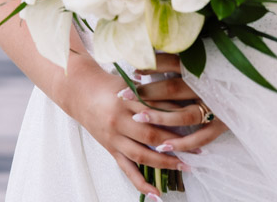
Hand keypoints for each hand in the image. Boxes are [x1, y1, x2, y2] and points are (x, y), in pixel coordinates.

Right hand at [64, 59, 192, 199]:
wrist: (80, 90)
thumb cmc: (108, 84)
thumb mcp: (130, 84)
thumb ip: (151, 94)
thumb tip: (179, 102)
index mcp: (125, 100)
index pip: (156, 111)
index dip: (176, 118)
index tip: (195, 124)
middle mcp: (119, 121)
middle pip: (151, 135)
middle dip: (176, 143)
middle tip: (197, 149)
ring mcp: (114, 137)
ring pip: (142, 154)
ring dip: (164, 162)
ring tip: (184, 166)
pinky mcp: (110, 149)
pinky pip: (127, 169)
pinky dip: (141, 183)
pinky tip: (155, 193)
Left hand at [130, 53, 229, 154]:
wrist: (255, 90)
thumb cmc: (225, 72)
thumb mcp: (206, 59)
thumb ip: (178, 58)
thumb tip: (147, 58)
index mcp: (206, 66)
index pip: (173, 64)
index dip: (151, 66)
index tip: (132, 71)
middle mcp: (211, 86)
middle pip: (173, 88)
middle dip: (147, 92)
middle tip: (124, 95)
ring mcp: (218, 107)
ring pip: (184, 114)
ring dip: (159, 118)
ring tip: (137, 118)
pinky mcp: (224, 124)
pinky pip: (200, 137)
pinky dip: (182, 143)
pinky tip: (162, 146)